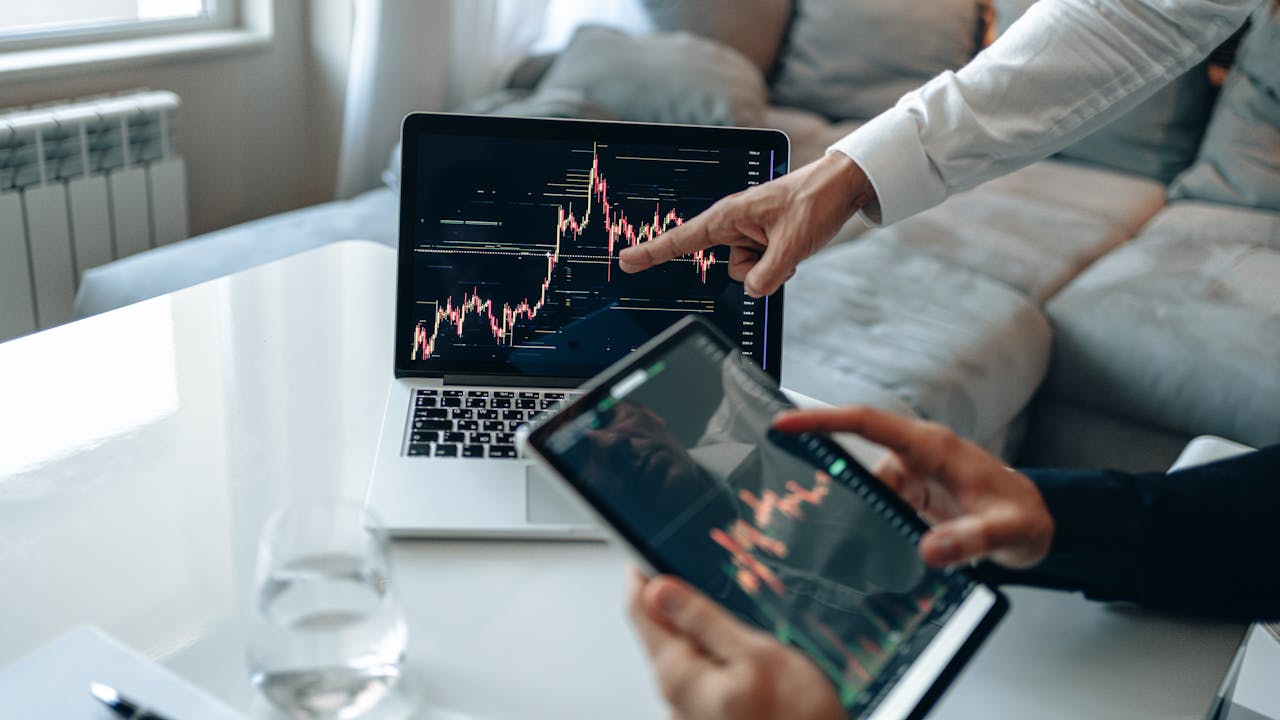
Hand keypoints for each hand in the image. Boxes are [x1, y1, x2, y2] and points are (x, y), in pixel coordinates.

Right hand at [617, 152, 876, 297]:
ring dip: (773, 266)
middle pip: (730, 267)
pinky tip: (795, 245)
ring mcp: (749, 233)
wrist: (842, 186)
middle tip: (785, 244)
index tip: (625, 261)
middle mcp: (734, 225)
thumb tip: (753, 292)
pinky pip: (762, 267)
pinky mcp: (763, 239)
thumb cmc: (815, 203)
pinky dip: (779, 263)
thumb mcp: (793, 245)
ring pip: (748, 271)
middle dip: (758, 268)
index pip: (682, 239)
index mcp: (729, 216)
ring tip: (793, 240)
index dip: (652, 252)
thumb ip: (768, 276)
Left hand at [626, 569, 842, 719]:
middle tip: (710, 580)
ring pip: (684, 652)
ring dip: (702, 630)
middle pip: (661, 632)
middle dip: (679, 603)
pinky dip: (716, 655)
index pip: (640, 611)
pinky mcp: (707, 717)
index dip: (642, 574)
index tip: (647, 548)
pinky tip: (746, 654)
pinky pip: (701, 674)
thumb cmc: (796, 719)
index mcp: (679, 675)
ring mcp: (689, 711)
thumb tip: (661, 589)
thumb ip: (704, 622)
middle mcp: (675, 697)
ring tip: (742, 624)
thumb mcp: (756, 655)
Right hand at [773, 405, 1053, 568]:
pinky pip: (873, 503)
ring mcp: (911, 475)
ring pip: (861, 486)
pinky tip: (851, 544)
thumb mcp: (1007, 532)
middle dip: (819, 472)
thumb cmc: (1024, 518)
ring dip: (844, 508)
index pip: (869, 423)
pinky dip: (861, 521)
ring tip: (819, 534)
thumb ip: (972, 540)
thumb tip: (929, 550)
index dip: (825, 420)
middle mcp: (916, 455)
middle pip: (854, 457)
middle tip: (784, 496)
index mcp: (933, 447)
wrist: (1035, 523)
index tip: (785, 423)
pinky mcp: (908, 496)